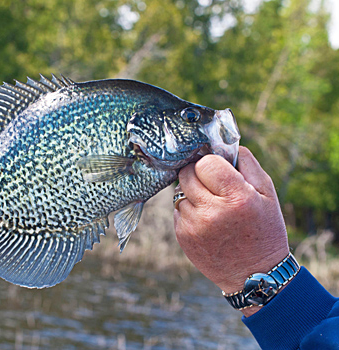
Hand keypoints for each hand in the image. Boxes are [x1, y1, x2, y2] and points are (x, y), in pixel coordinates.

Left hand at [173, 146, 288, 316]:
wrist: (254, 275)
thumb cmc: (264, 231)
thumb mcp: (268, 195)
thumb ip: (247, 165)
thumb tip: (225, 145)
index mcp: (236, 198)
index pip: (206, 163)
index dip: (211, 164)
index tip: (217, 171)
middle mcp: (211, 212)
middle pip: (187, 175)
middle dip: (197, 175)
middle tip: (211, 185)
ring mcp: (194, 226)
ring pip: (179, 192)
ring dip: (192, 194)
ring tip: (211, 207)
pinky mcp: (183, 237)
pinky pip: (177, 211)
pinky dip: (188, 211)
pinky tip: (205, 221)